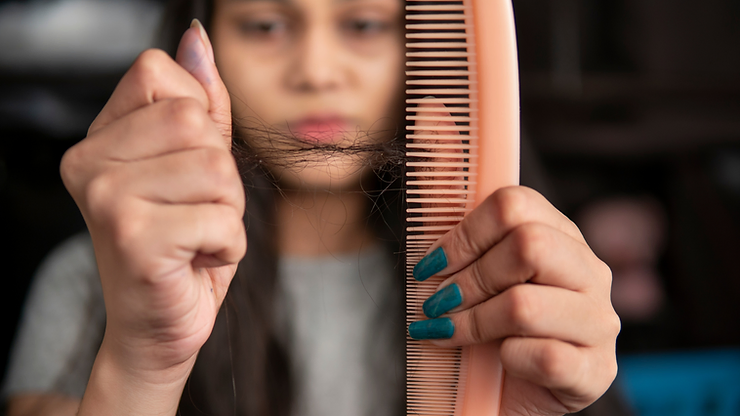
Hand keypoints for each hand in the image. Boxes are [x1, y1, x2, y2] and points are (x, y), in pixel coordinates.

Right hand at [60, 21, 244, 414]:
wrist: (159, 326)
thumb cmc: (182, 249)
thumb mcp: (197, 168)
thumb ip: (200, 103)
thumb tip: (196, 40)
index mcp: (99, 139)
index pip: (160, 73)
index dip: (197, 121)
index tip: (182, 170)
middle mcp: (89, 163)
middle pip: (194, 121)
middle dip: (220, 175)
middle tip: (194, 212)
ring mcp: (105, 198)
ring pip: (216, 168)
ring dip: (227, 210)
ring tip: (195, 236)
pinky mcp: (133, 236)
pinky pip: (224, 218)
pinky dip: (229, 245)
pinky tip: (195, 261)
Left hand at [409, 186, 619, 414]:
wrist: (509, 395)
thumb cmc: (492, 333)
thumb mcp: (478, 285)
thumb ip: (464, 252)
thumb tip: (429, 231)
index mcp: (562, 238)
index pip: (516, 204)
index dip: (466, 232)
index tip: (433, 264)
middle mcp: (590, 273)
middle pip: (529, 244)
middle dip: (470, 278)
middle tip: (437, 302)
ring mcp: (599, 322)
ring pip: (527, 305)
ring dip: (474, 322)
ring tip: (446, 332)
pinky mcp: (597, 370)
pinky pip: (546, 357)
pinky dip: (509, 359)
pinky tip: (499, 361)